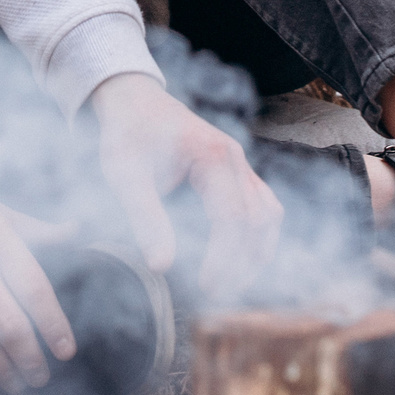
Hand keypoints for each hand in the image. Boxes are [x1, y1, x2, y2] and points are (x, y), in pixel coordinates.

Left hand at [88, 72, 283, 298]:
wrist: (133, 100)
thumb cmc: (127, 134)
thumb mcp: (124, 174)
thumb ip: (144, 218)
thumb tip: (162, 265)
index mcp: (213, 156)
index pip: (233, 218)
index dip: (224, 258)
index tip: (204, 286)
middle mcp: (236, 159)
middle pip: (259, 220)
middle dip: (242, 262)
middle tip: (214, 294)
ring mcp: (240, 164)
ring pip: (269, 214)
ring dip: (257, 252)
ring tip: (230, 284)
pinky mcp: (236, 172)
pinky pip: (263, 206)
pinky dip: (258, 236)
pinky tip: (239, 261)